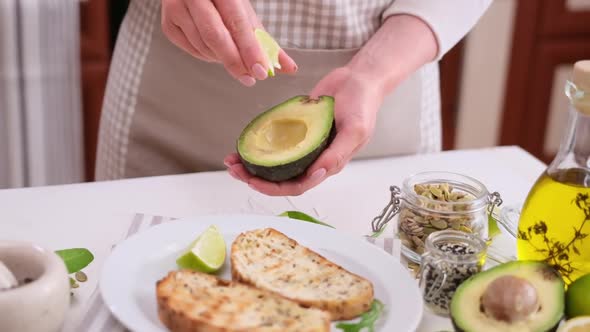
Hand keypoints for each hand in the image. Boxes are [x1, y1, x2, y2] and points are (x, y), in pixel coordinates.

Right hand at [161, 0, 296, 85]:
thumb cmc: (223, 1)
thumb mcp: (245, 12)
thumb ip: (265, 39)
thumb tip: (288, 67)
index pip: (236, 22)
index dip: (250, 49)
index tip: (261, 70)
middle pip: (215, 36)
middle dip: (235, 62)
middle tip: (250, 78)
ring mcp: (176, 9)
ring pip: (203, 46)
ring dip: (223, 60)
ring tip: (235, 59)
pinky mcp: (168, 25)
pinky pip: (192, 50)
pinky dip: (209, 57)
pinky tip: (217, 52)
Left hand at [224, 66, 383, 195]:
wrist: (358, 79)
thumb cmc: (362, 104)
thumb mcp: (354, 130)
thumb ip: (337, 154)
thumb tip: (316, 174)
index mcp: (328, 164)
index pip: (298, 185)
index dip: (274, 188)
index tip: (253, 181)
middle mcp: (313, 158)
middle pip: (281, 178)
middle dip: (256, 178)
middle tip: (234, 170)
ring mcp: (304, 145)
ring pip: (275, 162)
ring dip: (253, 164)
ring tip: (233, 159)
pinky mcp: (296, 129)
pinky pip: (275, 142)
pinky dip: (259, 144)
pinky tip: (245, 142)